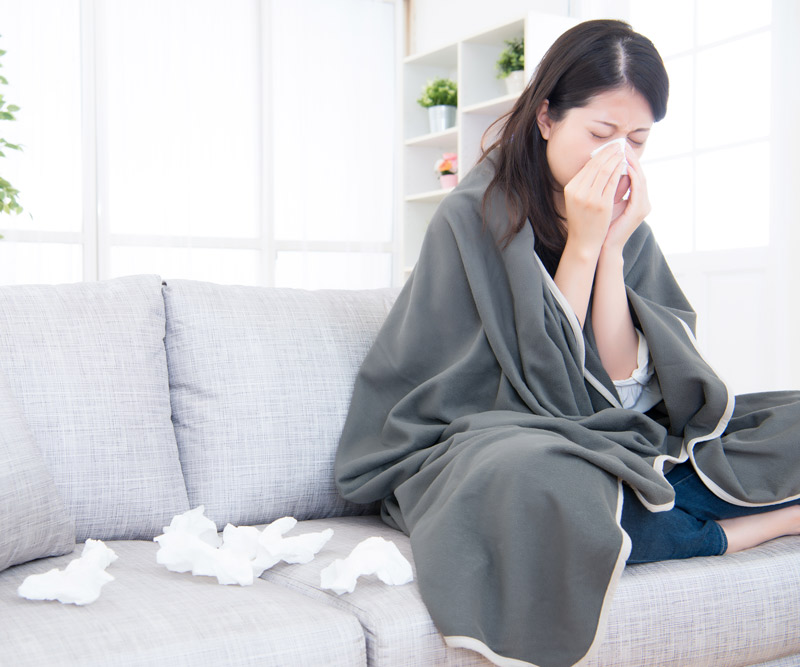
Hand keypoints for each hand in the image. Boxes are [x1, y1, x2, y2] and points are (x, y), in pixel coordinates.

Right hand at [562, 142, 627, 259]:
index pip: (587, 167)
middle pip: (596, 166)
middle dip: (608, 153)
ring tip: (623, 152)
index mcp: (570, 188)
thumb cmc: (583, 221)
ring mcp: (589, 198)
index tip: (609, 147)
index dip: (599, 155)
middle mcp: (577, 191)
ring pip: (605, 171)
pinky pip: (612, 182)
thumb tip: (602, 164)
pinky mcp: (601, 205)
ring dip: (615, 159)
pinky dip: (619, 171)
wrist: (583, 242)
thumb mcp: (578, 200)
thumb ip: (587, 184)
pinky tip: (625, 165)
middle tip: (618, 145)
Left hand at [602, 147, 650, 254]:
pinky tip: (623, 166)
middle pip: (640, 173)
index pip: (634, 174)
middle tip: (622, 144)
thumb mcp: (606, 202)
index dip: (627, 160)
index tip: (618, 148)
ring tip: (623, 151)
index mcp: (637, 199)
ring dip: (632, 163)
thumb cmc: (602, 225)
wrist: (604, 246)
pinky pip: (637, 188)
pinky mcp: (638, 210)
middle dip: (631, 158)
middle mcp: (643, 201)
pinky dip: (631, 175)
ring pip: (641, 178)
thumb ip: (609, 188)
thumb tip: (602, 170)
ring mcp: (643, 206)